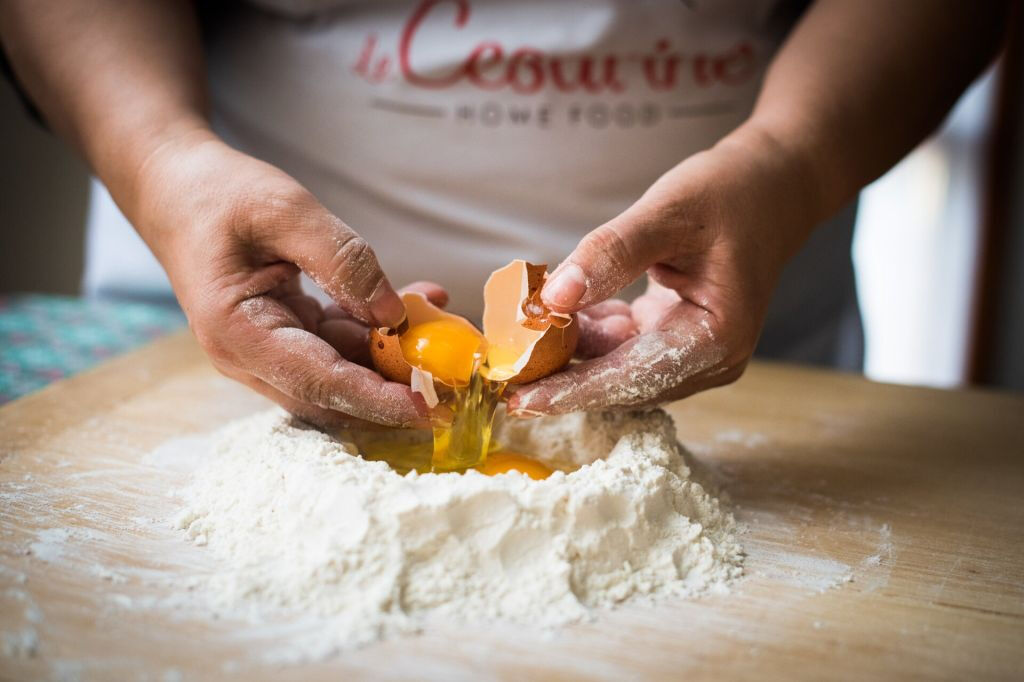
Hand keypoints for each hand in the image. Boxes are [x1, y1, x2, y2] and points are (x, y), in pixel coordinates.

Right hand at [132, 130, 437, 428]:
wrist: (177, 188)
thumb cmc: (219, 195)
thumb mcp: (284, 210)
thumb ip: (343, 260)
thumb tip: (393, 314)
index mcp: (238, 333)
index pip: (318, 384)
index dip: (376, 400)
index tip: (426, 409)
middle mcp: (251, 356)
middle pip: (333, 393)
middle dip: (394, 387)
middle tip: (452, 373)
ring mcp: (268, 350)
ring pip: (342, 371)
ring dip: (392, 354)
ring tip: (438, 317)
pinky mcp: (286, 336)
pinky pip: (339, 346)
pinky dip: (376, 331)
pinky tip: (415, 301)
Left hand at [507, 127, 815, 415]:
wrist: (773, 182)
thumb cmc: (730, 191)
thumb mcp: (668, 212)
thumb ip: (610, 255)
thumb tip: (553, 297)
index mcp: (715, 341)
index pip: (631, 378)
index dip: (572, 391)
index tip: (518, 399)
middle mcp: (707, 360)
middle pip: (619, 382)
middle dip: (560, 374)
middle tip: (499, 367)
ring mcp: (690, 352)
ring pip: (613, 366)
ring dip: (567, 351)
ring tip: (515, 334)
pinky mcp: (673, 336)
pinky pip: (619, 345)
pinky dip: (585, 330)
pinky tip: (552, 309)